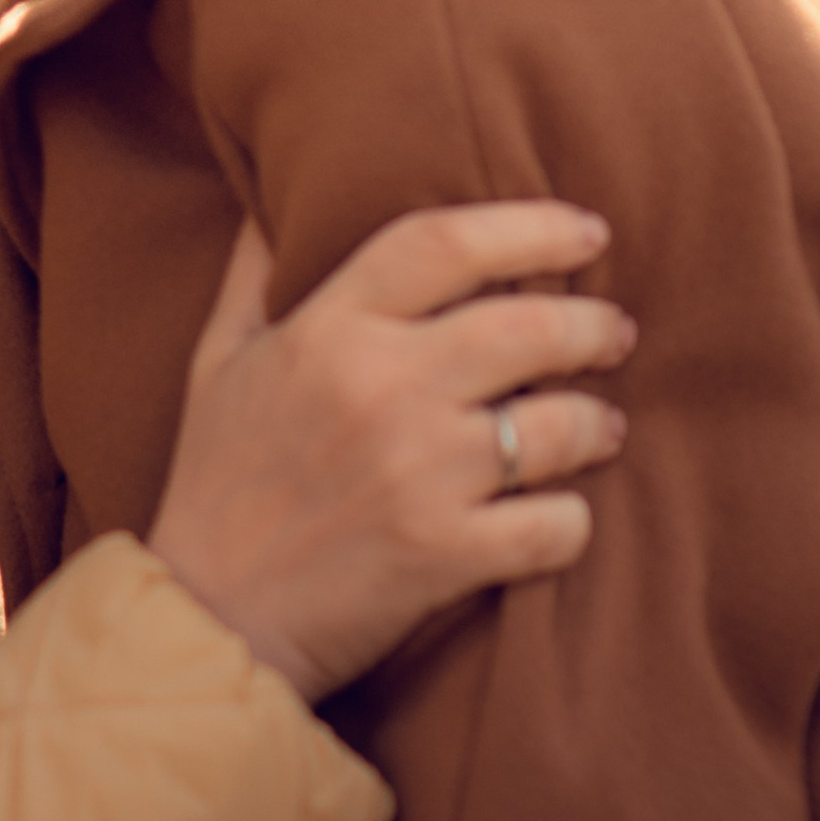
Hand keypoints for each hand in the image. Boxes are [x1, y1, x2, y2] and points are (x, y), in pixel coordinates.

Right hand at [146, 204, 631, 703]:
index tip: (587, 230)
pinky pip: (556, 523)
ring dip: (596, 422)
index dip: (529, 225)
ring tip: (602, 425)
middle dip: (591, 324)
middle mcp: (379, 388)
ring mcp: (417, 474)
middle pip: (526, 324)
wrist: (206, 617)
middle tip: (613, 331)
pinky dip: (573, 520)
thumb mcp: (216, 361)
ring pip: (559, 424)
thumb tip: (272, 202)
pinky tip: (563, 512)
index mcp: (326, 330)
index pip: (443, 242)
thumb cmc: (216, 482)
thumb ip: (251, 276)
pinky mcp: (444, 553)